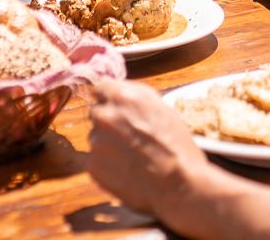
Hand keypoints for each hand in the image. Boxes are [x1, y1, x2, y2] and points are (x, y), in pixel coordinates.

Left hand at [88, 78, 211, 218]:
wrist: (177, 182)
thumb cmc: (175, 143)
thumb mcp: (161, 107)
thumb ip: (134, 95)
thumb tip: (115, 90)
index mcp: (122, 96)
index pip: (100, 88)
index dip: (111, 99)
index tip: (119, 110)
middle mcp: (105, 115)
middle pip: (95, 112)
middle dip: (108, 121)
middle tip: (128, 135)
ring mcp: (96, 141)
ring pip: (95, 136)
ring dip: (107, 143)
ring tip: (131, 156)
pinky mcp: (92, 165)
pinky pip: (95, 159)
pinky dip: (106, 163)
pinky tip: (126, 169)